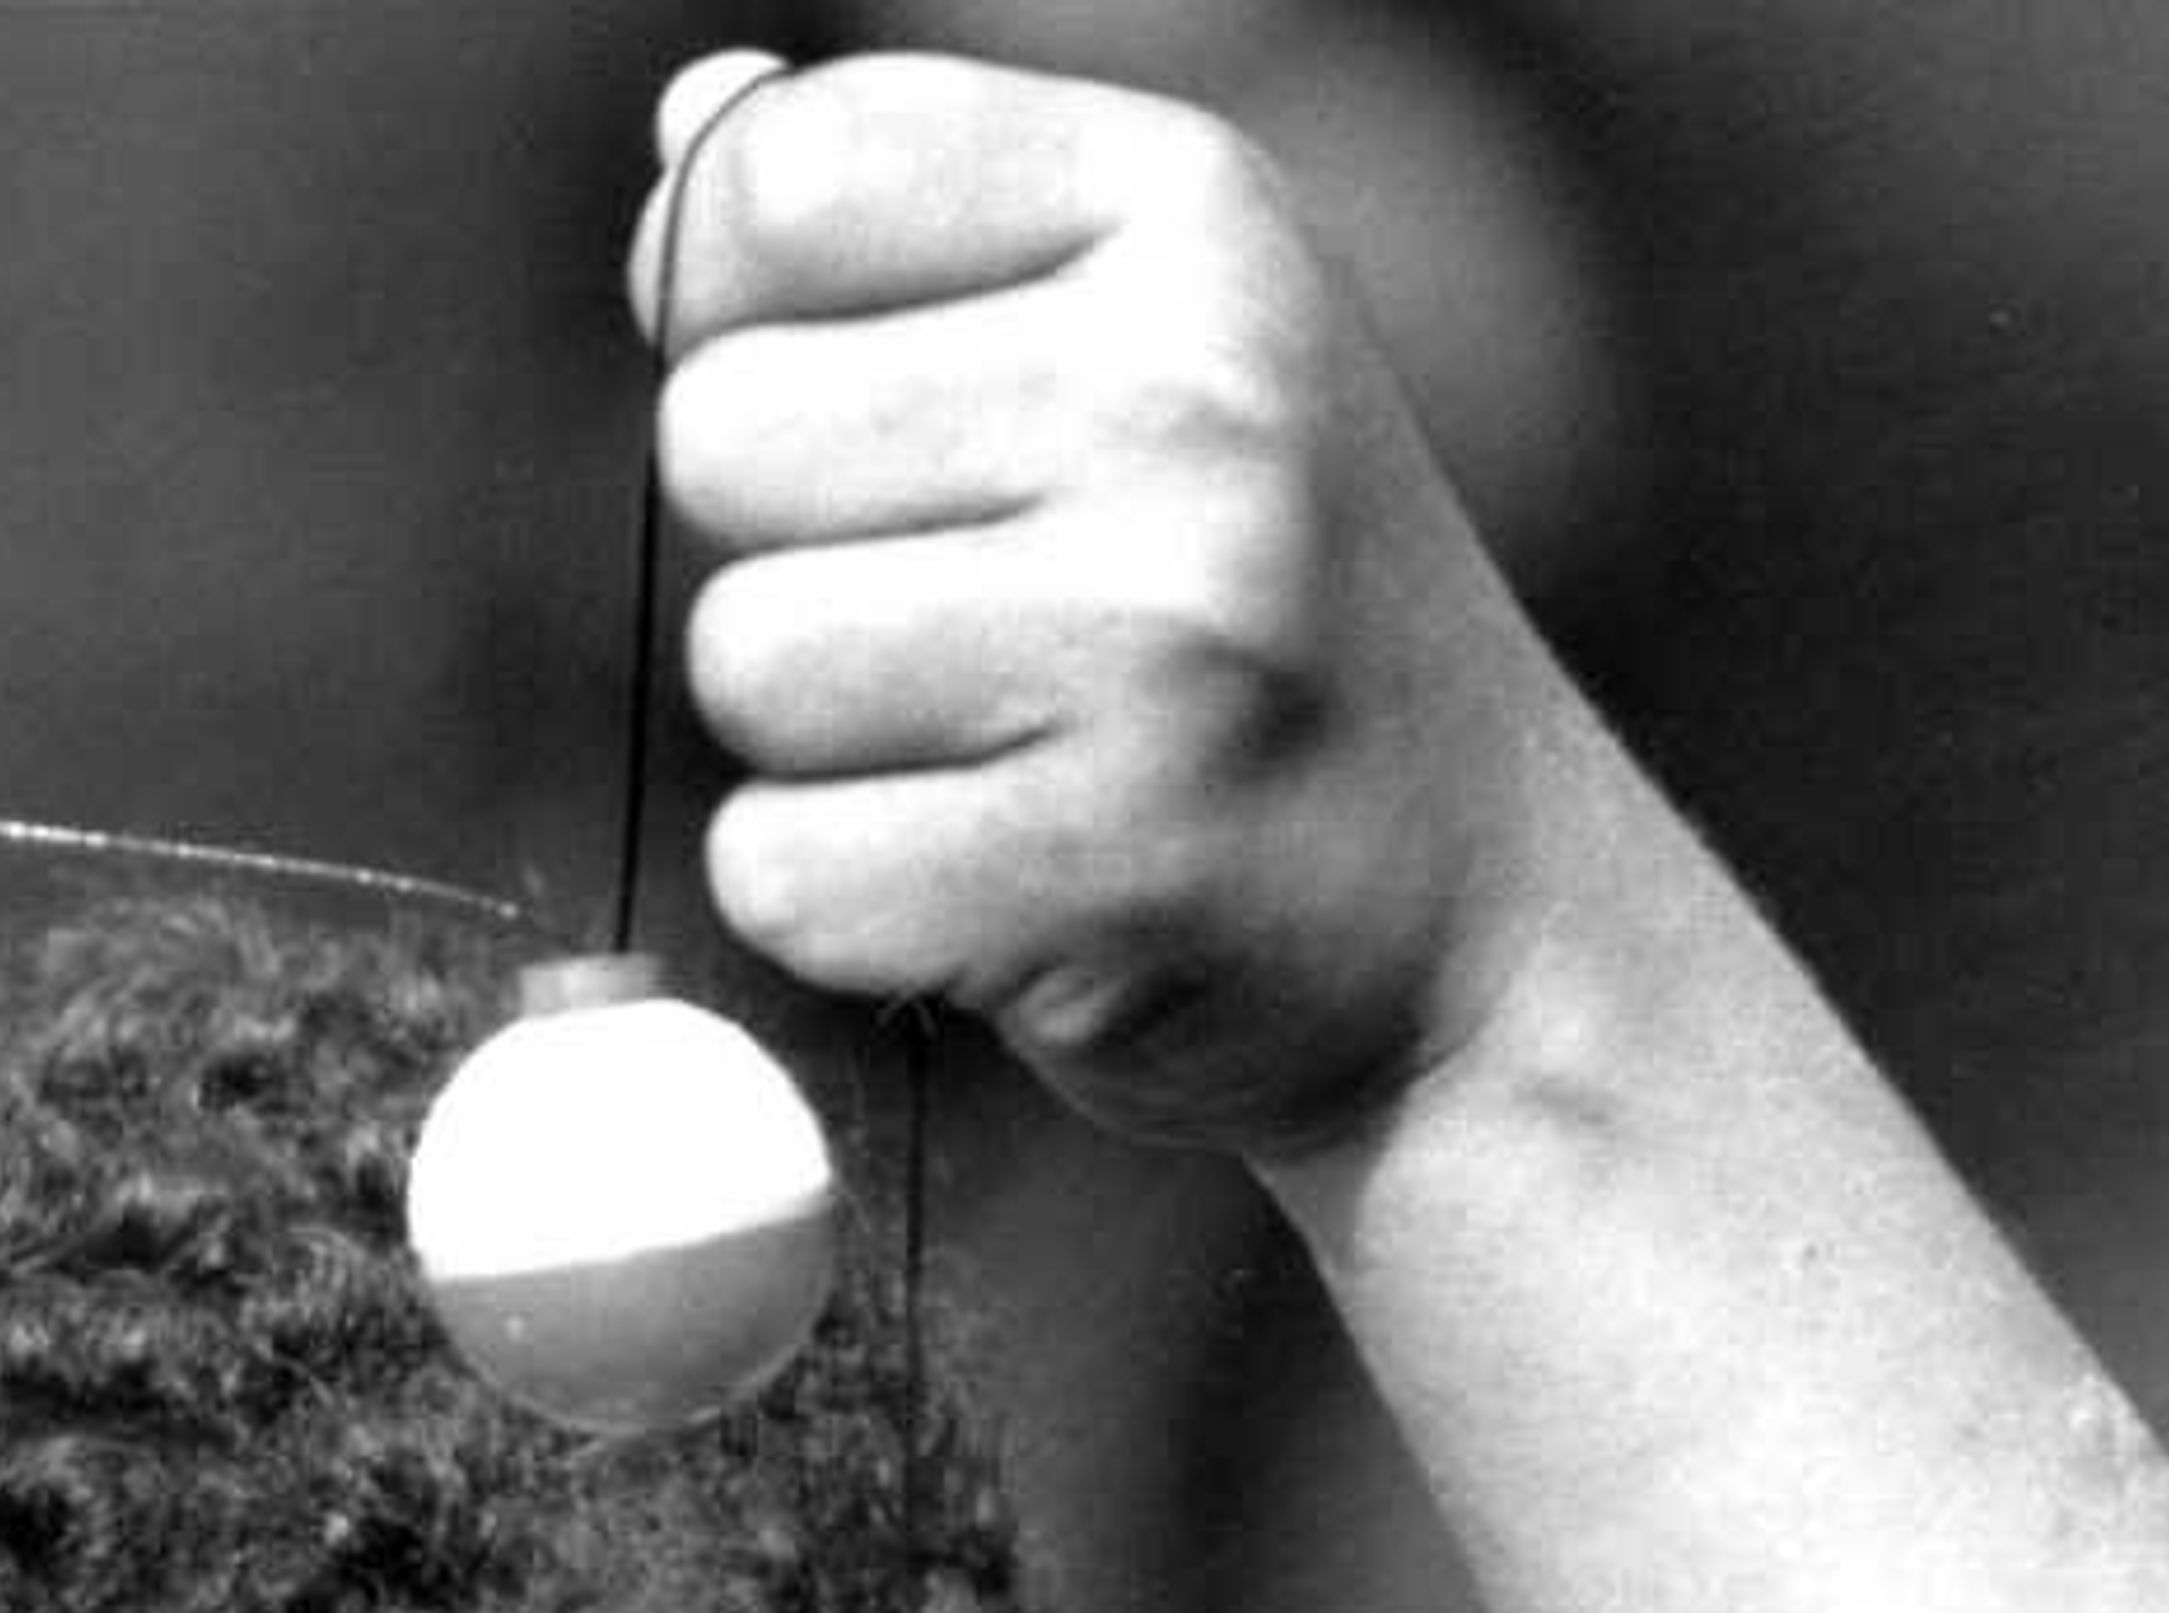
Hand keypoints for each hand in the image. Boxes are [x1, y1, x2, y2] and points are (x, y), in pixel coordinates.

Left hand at [628, 45, 1566, 1162]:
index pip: (777, 183)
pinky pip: (777, 873)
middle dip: (792, 552)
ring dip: (817, 744)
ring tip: (994, 753)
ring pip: (744, 659)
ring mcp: (1165, 637)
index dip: (737, 316)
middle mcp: (1191, 396)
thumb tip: (694, 136)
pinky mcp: (1112, 864)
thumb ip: (911, 224)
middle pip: (723, 436)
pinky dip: (835, 909)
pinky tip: (982, 884)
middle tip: (971, 629)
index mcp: (1188, 208)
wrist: (1473, 921)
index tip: (868, 416)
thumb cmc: (1258, 617)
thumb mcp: (1148, 334)